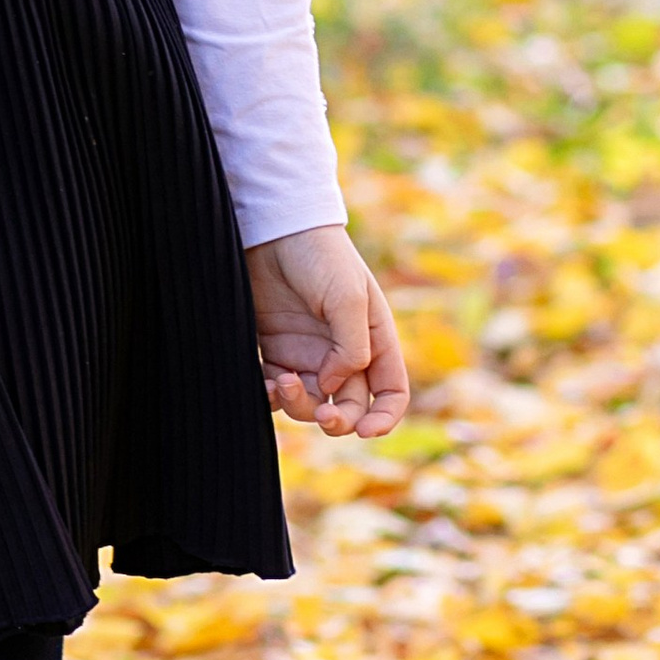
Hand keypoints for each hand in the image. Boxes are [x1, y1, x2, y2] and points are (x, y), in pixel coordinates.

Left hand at [246, 226, 409, 438]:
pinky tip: (268, 384)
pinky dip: (274, 398)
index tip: (366, 430)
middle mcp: (344, 353)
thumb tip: (333, 386)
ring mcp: (309, 354)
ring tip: (285, 381)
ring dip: (301, 406)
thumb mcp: (347, 297)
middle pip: (350, 407)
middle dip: (339, 421)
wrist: (271, 228)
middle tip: (323, 415)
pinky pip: (278, 390)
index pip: (391, 392)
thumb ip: (351, 347)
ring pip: (312, 404)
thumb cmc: (319, 255)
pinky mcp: (276, 350)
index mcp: (374, 339)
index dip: (384, 417)